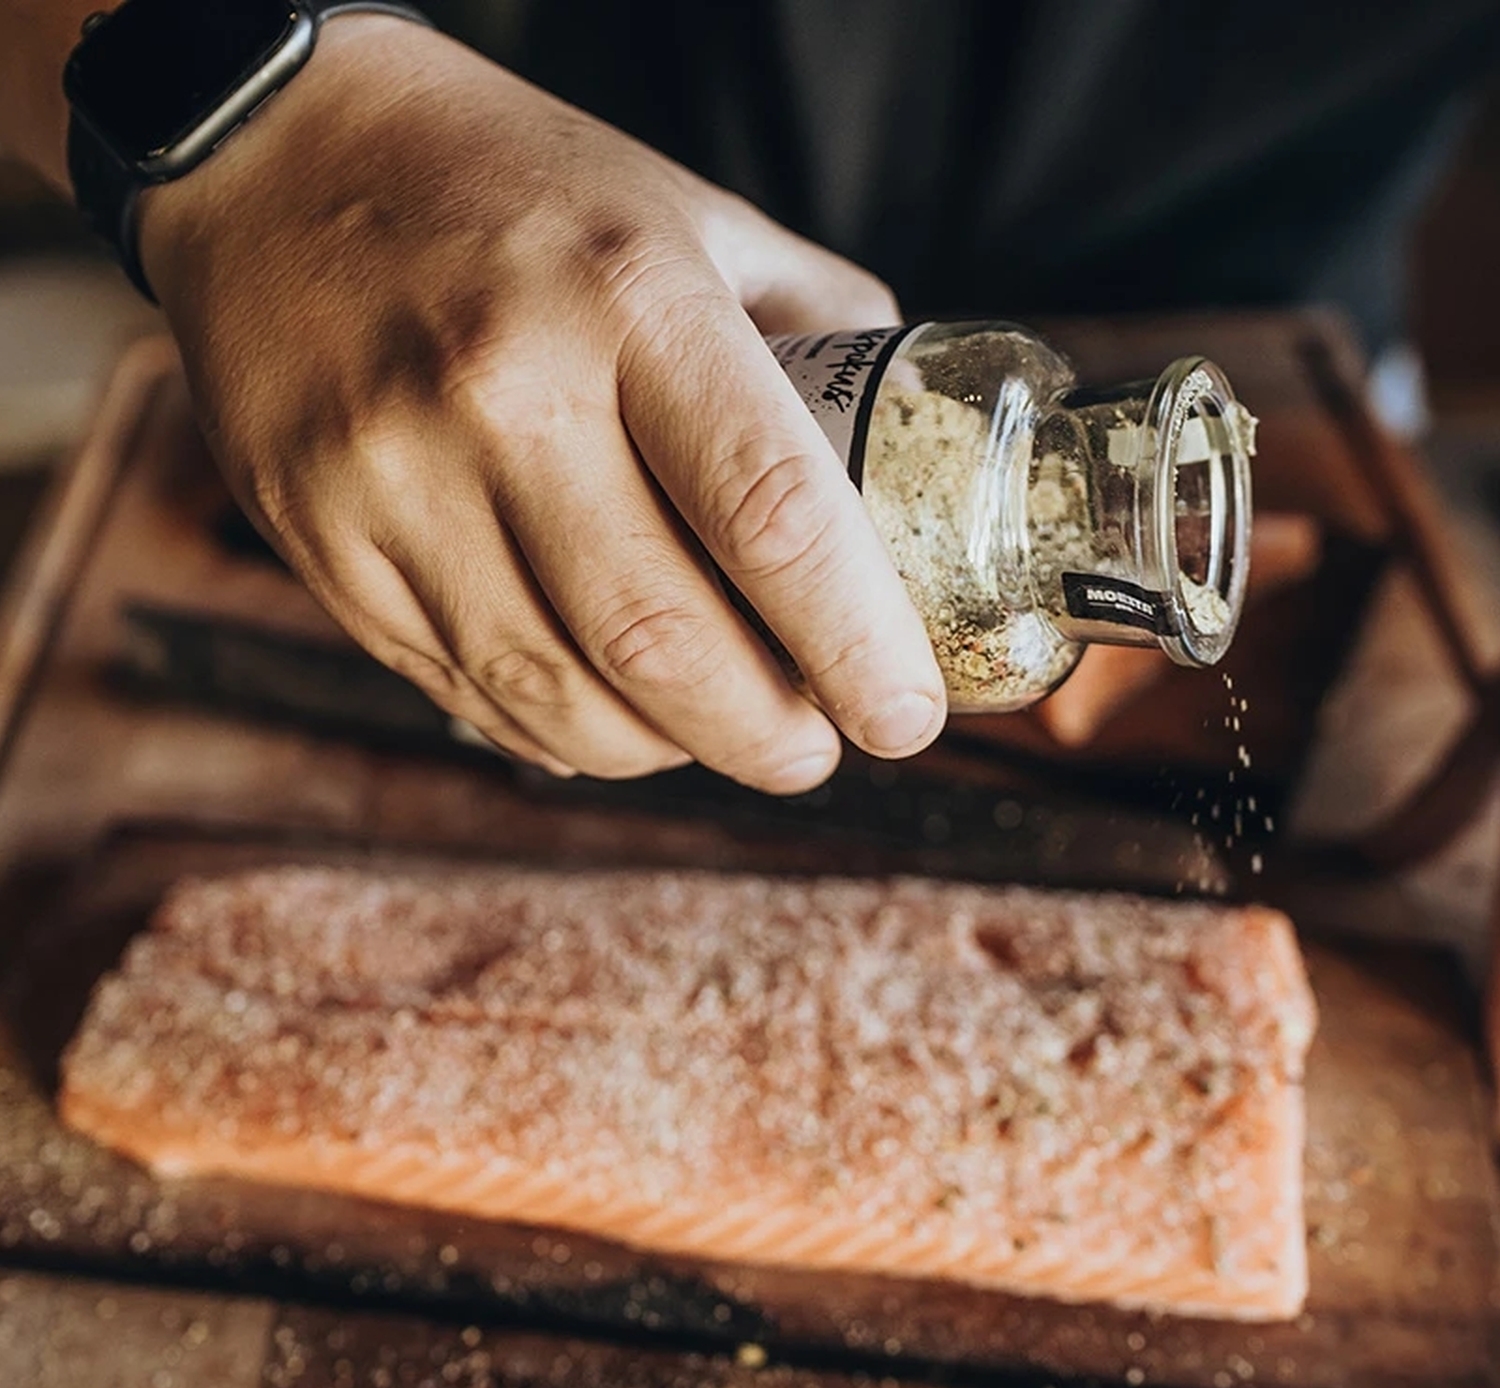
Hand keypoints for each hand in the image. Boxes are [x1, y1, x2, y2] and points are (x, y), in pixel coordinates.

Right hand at [138, 15, 944, 790]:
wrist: (277, 162)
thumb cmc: (517, 195)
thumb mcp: (693, 217)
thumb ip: (819, 336)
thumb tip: (909, 468)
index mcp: (629, 300)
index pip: (771, 511)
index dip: (857, 644)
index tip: (904, 714)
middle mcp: (501, 395)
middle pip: (661, 642)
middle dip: (768, 736)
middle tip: (815, 746)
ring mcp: (394, 480)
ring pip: (559, 696)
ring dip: (666, 750)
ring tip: (714, 729)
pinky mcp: (324, 544)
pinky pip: (468, 691)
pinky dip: (562, 732)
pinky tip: (607, 712)